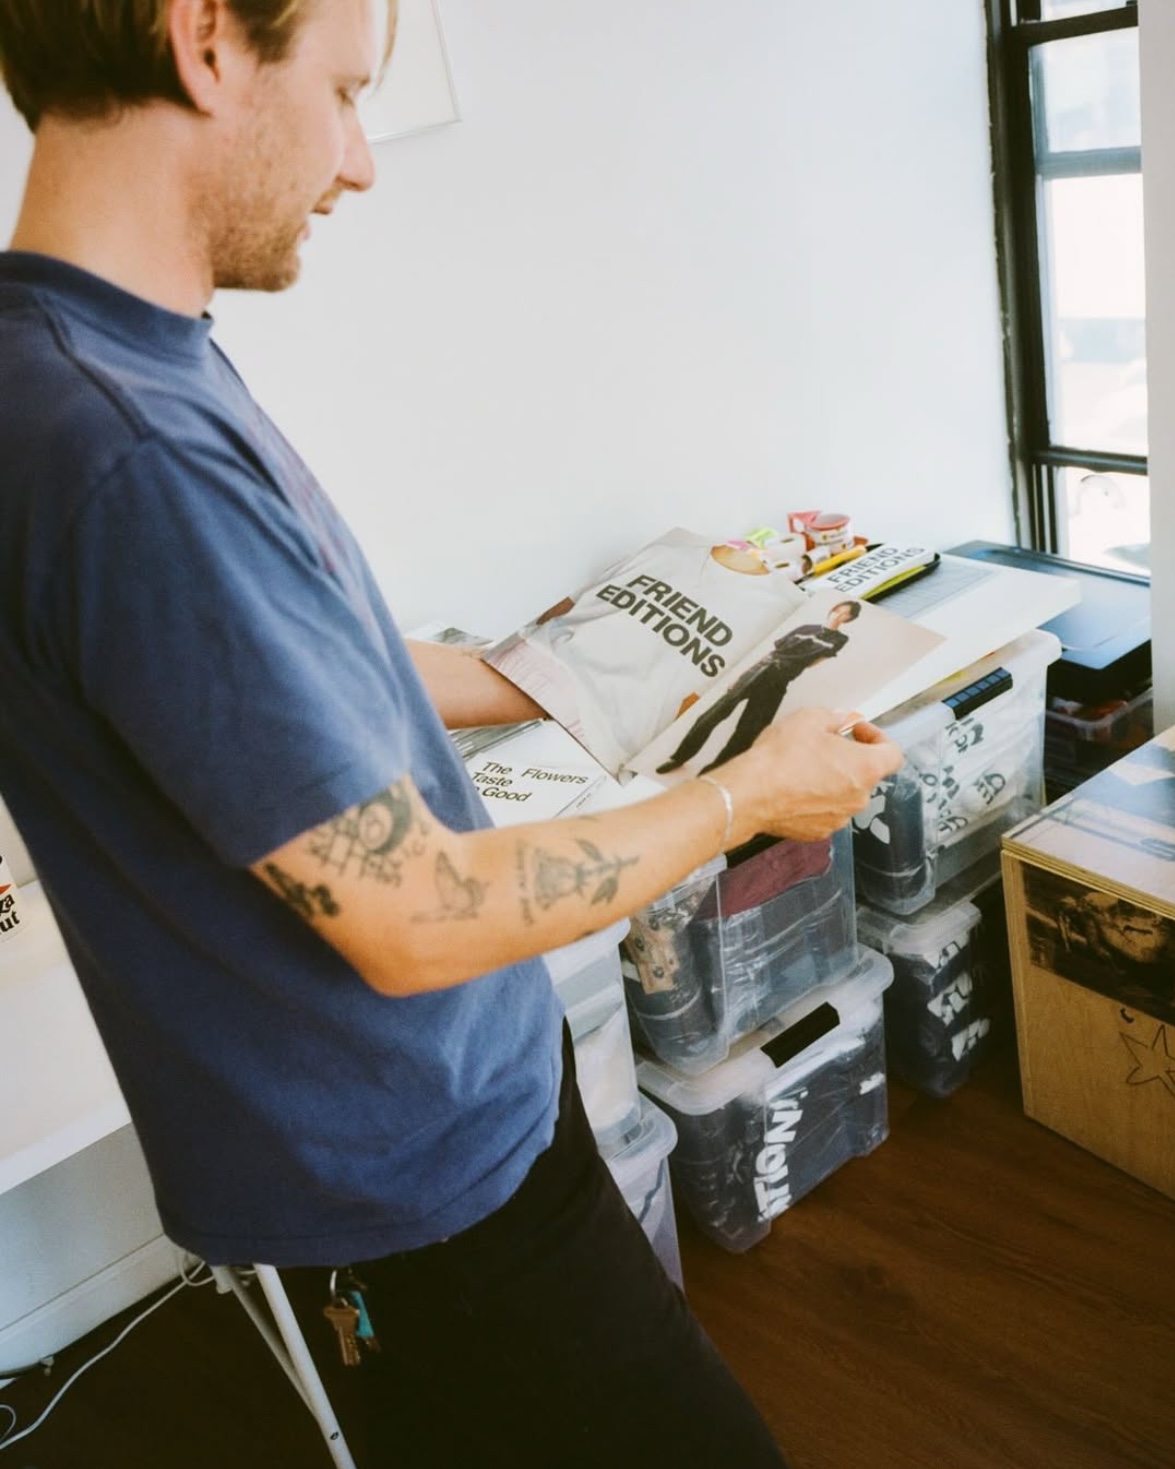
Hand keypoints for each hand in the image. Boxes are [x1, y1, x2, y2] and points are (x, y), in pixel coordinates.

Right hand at [717, 706, 903, 843]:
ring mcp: (839, 818)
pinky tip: (793, 788)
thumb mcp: (809, 718)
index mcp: (866, 768)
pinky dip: (816, 799)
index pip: (893, 754)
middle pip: (866, 774)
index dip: (878, 738)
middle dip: (850, 758)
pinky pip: (825, 811)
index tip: (856, 730)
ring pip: (844, 794)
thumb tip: (842, 721)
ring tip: (804, 766)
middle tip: (824, 744)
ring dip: (833, 780)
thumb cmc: (781, 756)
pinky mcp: (817, 832)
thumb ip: (835, 718)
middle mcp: (858, 798)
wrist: (750, 794)